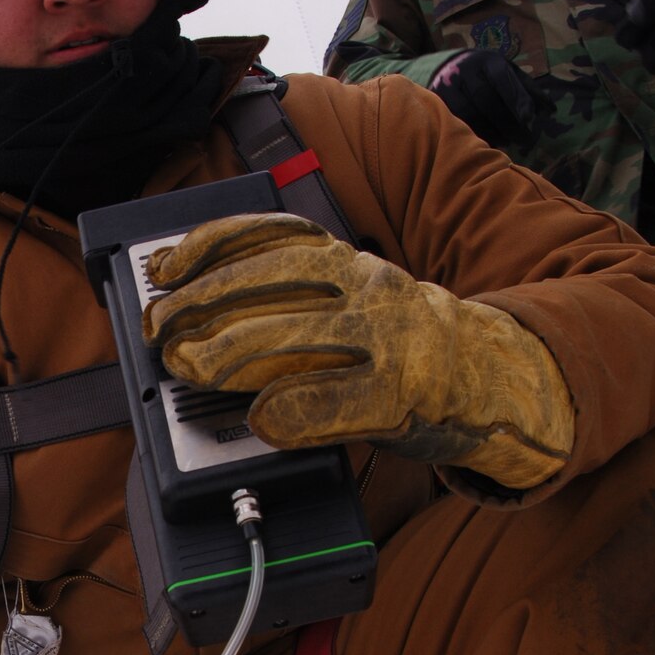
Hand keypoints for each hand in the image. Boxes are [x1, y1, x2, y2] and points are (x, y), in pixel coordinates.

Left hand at [143, 214, 573, 490]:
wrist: (491, 376)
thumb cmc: (400, 341)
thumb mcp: (348, 298)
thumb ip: (288, 296)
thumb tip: (195, 303)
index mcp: (350, 260)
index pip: (273, 235)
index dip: (211, 247)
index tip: (165, 268)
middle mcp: (369, 286)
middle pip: (274, 282)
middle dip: (205, 304)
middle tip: (163, 332)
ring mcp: (390, 338)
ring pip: (299, 335)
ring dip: (232, 353)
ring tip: (190, 368)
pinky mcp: (405, 394)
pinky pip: (340, 401)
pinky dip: (294, 410)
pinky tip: (261, 419)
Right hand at [429, 51, 544, 150]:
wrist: (446, 68)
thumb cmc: (486, 74)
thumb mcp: (508, 73)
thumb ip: (527, 90)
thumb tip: (550, 110)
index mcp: (487, 61)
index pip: (503, 79)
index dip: (517, 99)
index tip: (530, 120)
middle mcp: (466, 70)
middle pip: (486, 98)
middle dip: (507, 121)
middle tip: (524, 139)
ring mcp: (448, 86)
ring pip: (469, 113)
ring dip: (491, 131)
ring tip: (507, 141)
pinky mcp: (437, 102)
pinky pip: (456, 121)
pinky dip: (474, 133)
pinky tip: (488, 141)